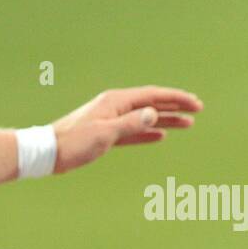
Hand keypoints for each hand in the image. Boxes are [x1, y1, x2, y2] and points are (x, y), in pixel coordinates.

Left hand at [52, 86, 201, 173]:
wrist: (49, 152)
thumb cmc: (74, 142)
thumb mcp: (105, 133)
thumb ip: (131, 124)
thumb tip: (155, 113)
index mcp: (116, 101)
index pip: (153, 96)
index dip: (176, 98)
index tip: (195, 103)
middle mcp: (116, 106)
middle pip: (152, 103)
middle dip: (176, 105)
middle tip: (198, 109)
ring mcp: (112, 119)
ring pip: (146, 117)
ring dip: (167, 119)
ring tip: (188, 124)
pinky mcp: (107, 134)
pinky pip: (135, 130)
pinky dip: (149, 132)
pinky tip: (161, 135)